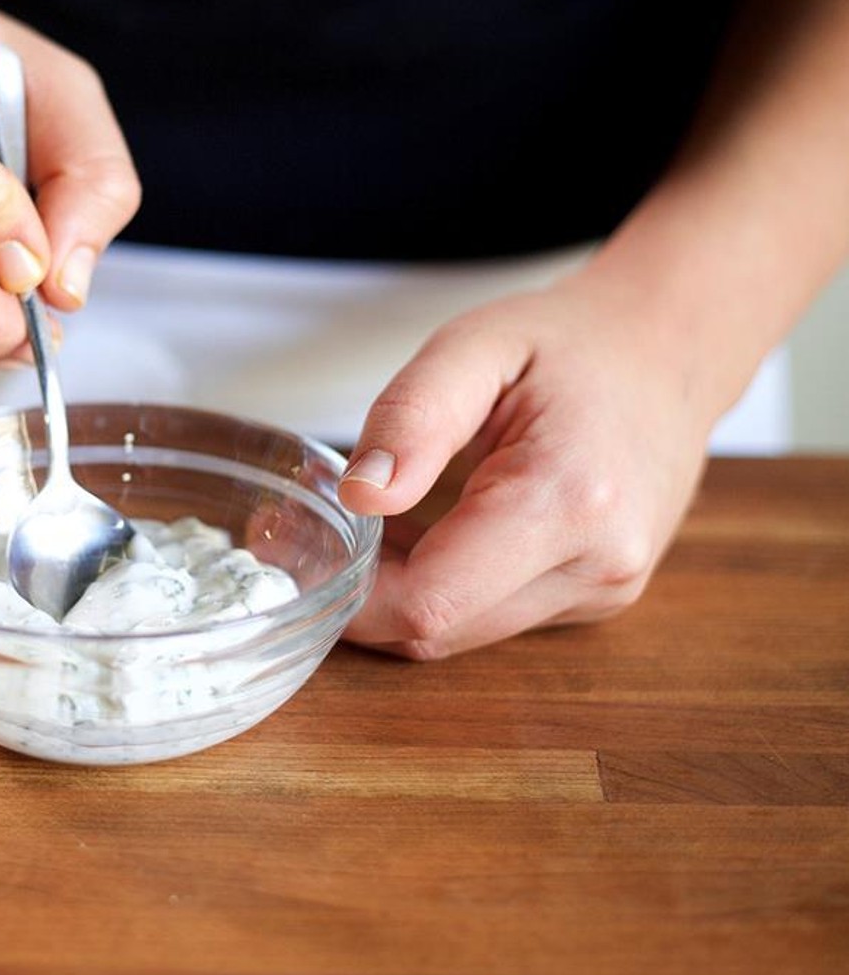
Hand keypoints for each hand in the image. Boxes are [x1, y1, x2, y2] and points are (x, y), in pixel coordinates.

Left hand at [338, 271, 718, 659]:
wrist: (670, 351)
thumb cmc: (572, 342)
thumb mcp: (475, 346)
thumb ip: (412, 417)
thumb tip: (360, 496)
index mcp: (569, 500)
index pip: (431, 602)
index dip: (354, 596)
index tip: (305, 550)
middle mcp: (598, 565)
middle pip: (441, 630)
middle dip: (369, 597)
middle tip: (323, 532)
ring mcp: (604, 592)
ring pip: (462, 633)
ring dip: (405, 594)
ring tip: (382, 520)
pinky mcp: (597, 599)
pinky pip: (491, 616)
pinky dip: (445, 587)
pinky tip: (430, 530)